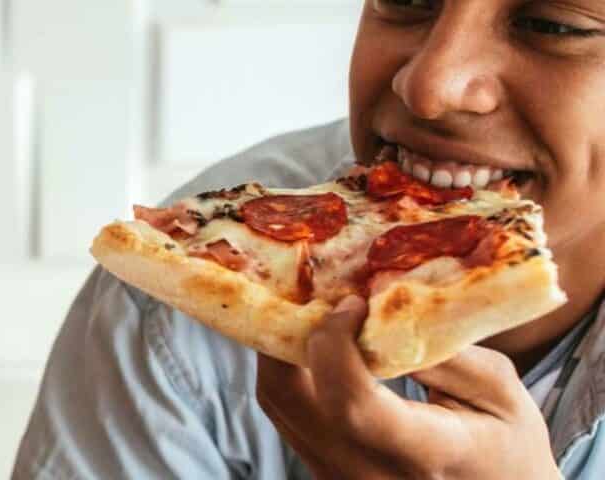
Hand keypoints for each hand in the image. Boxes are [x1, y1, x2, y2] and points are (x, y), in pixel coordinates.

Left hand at [255, 296, 561, 478]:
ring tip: (315, 312)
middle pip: (288, 396)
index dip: (334, 343)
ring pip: (277, 403)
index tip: (353, 304)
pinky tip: (316, 346)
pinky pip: (286, 414)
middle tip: (319, 293)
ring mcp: (335, 475)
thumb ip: (444, 352)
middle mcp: (366, 472)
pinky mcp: (321, 469)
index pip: (350, 403)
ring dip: (284, 349)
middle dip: (292, 333)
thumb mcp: (501, 393)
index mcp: (423, 454)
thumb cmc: (507, 446)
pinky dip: (293, 372)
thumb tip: (383, 305)